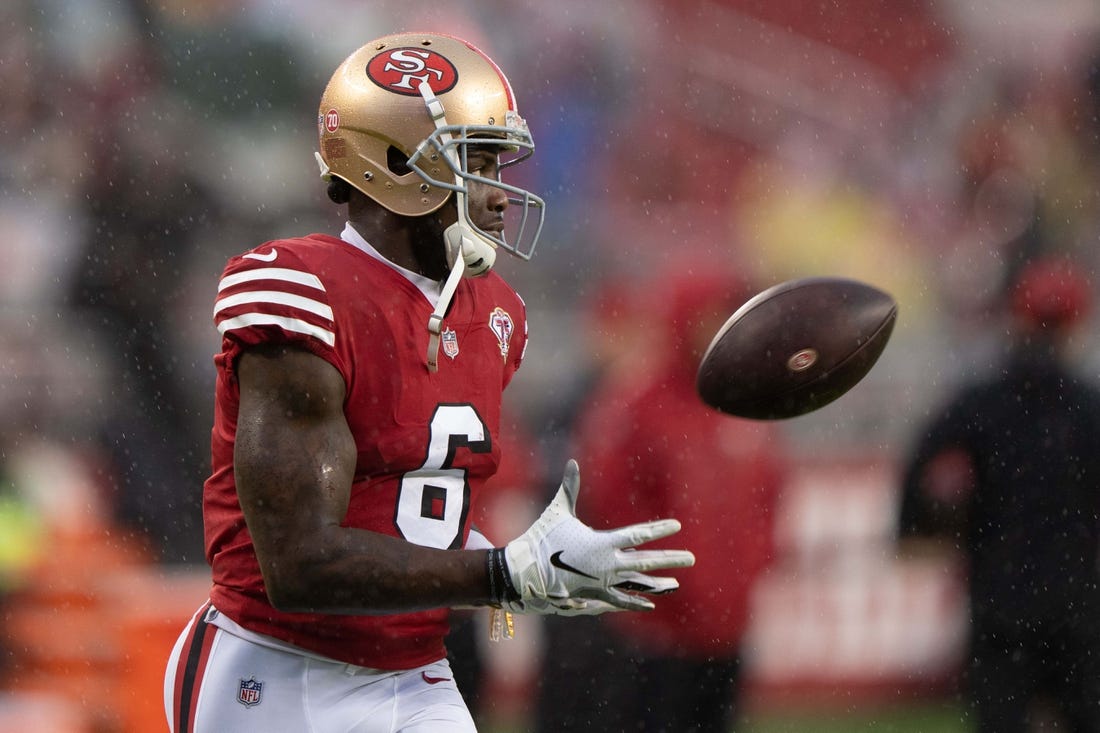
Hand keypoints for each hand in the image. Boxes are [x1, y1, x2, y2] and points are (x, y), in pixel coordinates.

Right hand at [495, 460, 693, 613]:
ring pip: (636, 584)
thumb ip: (569, 487)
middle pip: (645, 561)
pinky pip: (619, 600)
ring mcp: (602, 582)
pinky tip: (649, 604)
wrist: (524, 572)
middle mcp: (607, 564)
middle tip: (691, 558)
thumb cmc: (542, 538)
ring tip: (675, 584)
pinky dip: (634, 602)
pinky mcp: (593, 596)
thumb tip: (571, 462)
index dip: (658, 529)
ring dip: (657, 584)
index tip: (677, 526)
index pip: (638, 535)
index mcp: (602, 542)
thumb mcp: (558, 510)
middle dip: (670, 559)